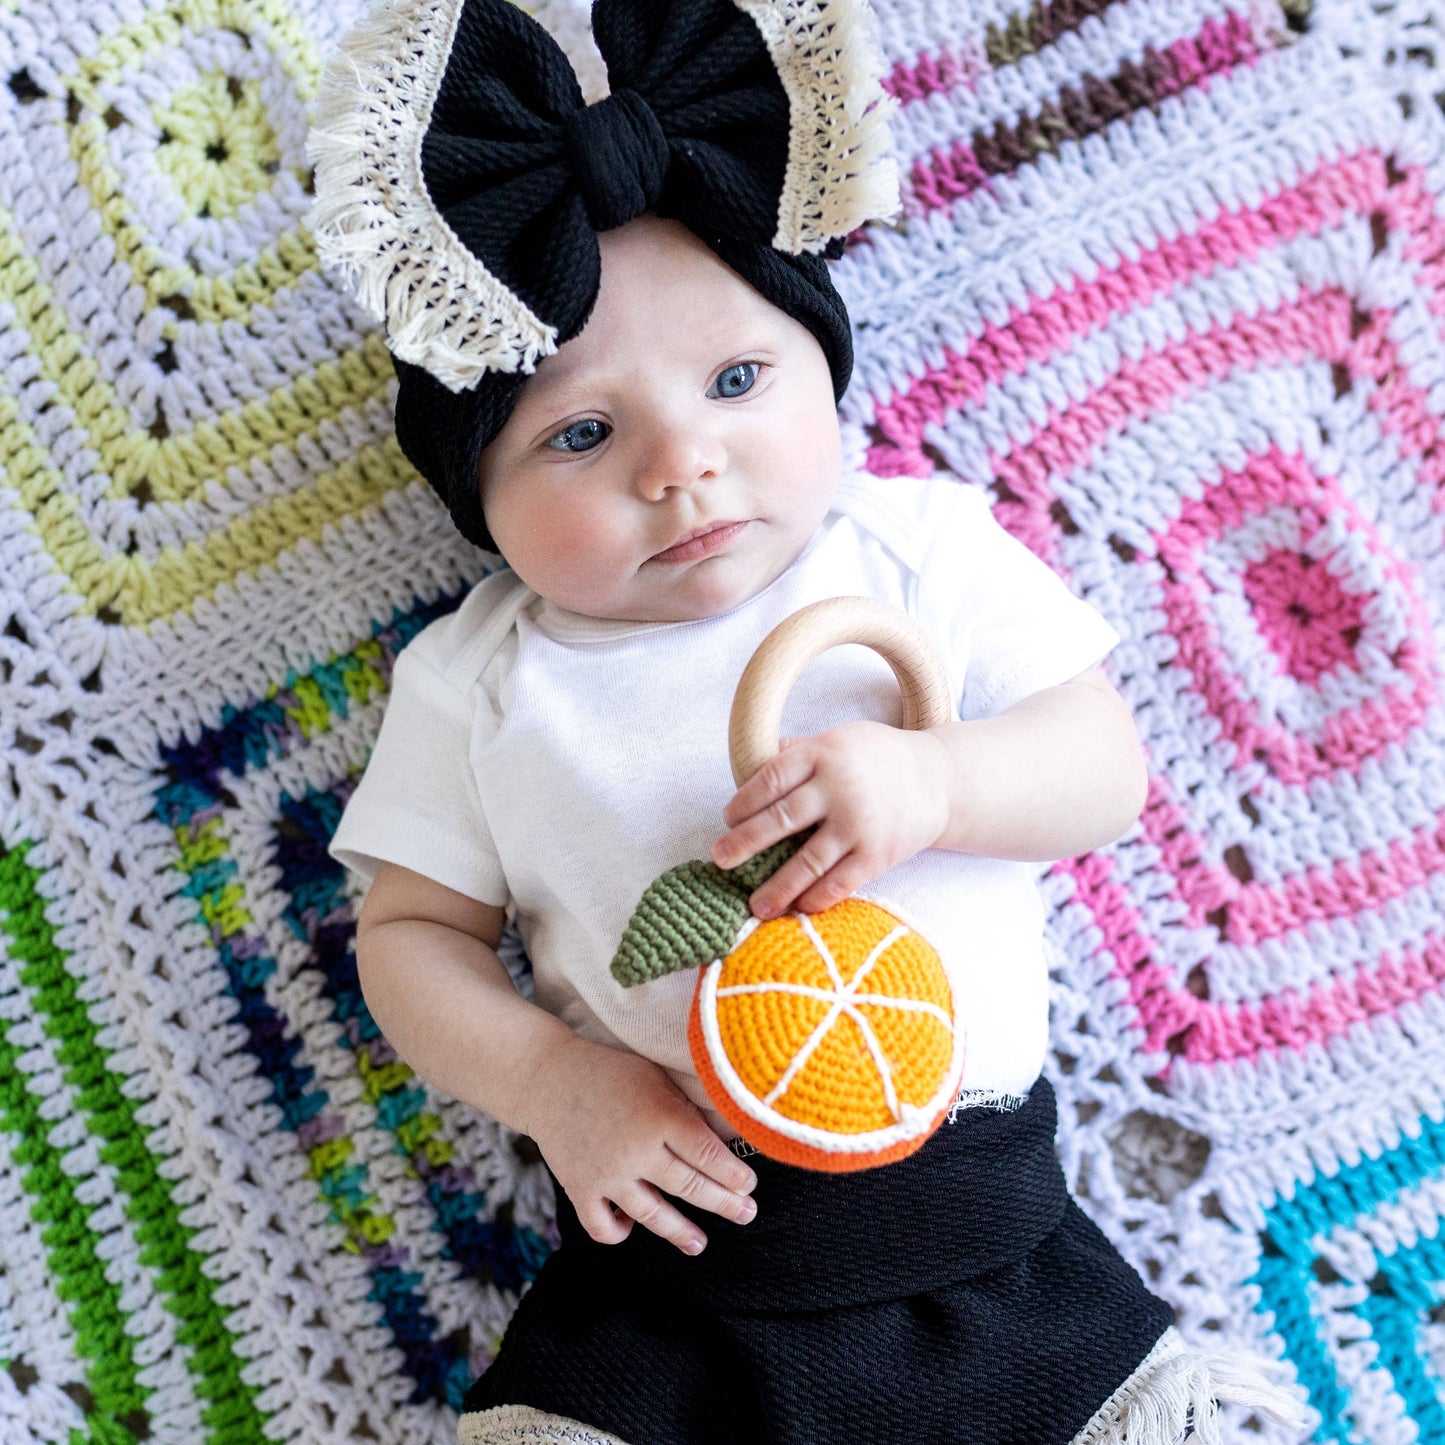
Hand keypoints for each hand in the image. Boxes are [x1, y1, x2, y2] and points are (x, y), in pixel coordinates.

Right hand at [525, 1033, 756, 1253]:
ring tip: (700, 1243)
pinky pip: (604, 1227)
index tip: (750, 1185)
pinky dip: (620, 1232)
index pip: (707, 1153)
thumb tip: (729, 1131)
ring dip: (681, 1232)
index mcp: (659, 1115)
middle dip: (724, 1204)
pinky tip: (633, 1225)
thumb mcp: (656, 1077)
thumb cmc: (612, 1073)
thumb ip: (688, 1105)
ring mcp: (606, 1174)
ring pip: (654, 1215)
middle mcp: (635, 1149)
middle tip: (746, 1213)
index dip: (733, 1174)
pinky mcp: (580, 1189)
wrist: (549, 1078)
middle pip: (690, 1187)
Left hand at [711, 722, 950, 917]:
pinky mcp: (877, 854)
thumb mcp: (836, 739)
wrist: (940, 779)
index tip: (728, 819)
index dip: (744, 802)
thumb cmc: (876, 758)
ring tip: (754, 904)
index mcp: (823, 754)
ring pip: (808, 861)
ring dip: (777, 886)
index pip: (771, 779)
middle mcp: (839, 788)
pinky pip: (839, 883)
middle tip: (720, 859)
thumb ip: (796, 751)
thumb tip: (748, 764)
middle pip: (782, 820)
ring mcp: (859, 824)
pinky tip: (797, 908)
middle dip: (745, 842)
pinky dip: (816, 898)